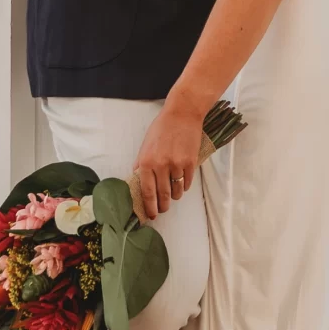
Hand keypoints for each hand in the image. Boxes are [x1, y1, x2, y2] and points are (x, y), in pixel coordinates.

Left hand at [132, 101, 206, 219]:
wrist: (182, 114)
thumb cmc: (162, 128)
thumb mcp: (145, 145)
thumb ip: (141, 164)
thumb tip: (138, 180)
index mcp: (146, 162)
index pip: (147, 192)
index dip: (149, 207)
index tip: (151, 215)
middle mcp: (161, 166)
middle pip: (163, 195)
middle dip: (163, 207)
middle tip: (163, 211)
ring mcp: (177, 165)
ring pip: (177, 191)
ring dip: (175, 196)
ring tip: (173, 195)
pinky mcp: (190, 163)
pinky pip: (187, 182)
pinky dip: (184, 186)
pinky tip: (182, 184)